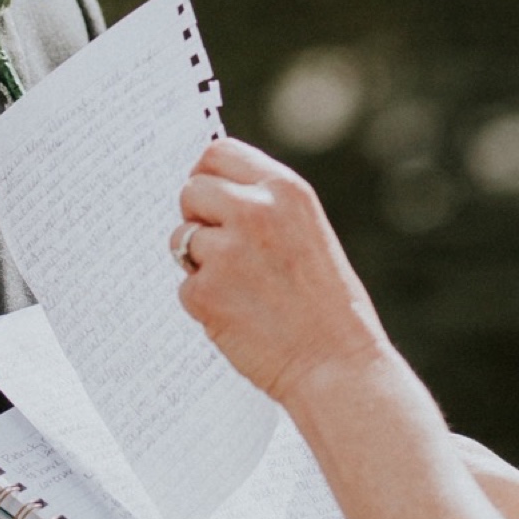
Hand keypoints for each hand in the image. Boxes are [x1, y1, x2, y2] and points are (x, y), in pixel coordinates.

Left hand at [174, 138, 388, 407]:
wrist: (337, 364)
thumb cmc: (327, 304)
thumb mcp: (306, 232)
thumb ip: (265, 206)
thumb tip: (210, 192)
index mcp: (285, 189)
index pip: (218, 153)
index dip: (207, 175)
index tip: (209, 198)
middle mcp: (254, 210)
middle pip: (191, 191)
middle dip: (197, 218)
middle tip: (222, 251)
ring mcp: (227, 250)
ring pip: (181, 239)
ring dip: (199, 263)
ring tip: (241, 289)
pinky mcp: (206, 291)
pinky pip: (184, 285)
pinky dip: (203, 303)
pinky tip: (238, 316)